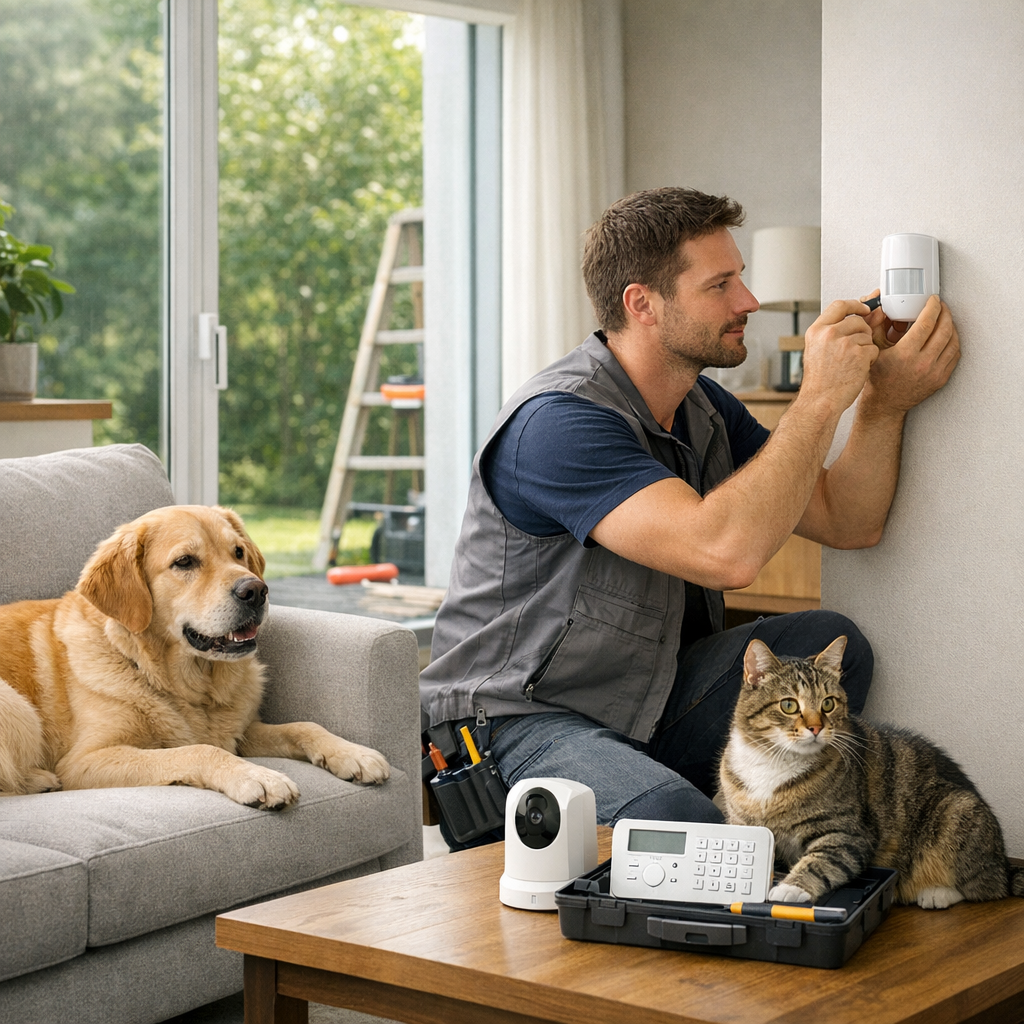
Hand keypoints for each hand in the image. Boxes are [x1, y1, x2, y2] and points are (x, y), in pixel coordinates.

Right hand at [800, 299, 878, 412]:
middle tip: (854, 349)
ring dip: (865, 348)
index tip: (864, 308)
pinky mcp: (859, 354)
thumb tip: (868, 313)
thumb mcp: (819, 350)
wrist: (821, 401)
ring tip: (851, 363)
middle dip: (862, 332)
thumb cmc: (820, 380)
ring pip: (867, 335)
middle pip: (858, 320)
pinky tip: (857, 369)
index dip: (856, 305)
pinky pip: (873, 349)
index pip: (840, 305)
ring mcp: (844, 343)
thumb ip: (838, 329)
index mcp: (816, 330)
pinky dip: (869, 359)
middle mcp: (829, 334)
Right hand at [860, 294, 959, 412]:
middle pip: (944, 329)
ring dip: (951, 326)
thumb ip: (877, 327)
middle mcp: (923, 363)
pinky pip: (955, 355)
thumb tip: (882, 309)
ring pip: (953, 341)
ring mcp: (934, 372)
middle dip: (945, 313)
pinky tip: (948, 336)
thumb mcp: (873, 351)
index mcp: (905, 354)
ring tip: (945, 319)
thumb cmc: (878, 378)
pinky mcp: (941, 379)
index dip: (932, 307)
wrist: (885, 403)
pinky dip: (954, 342)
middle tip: (941, 307)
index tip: (933, 300)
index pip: (926, 323)